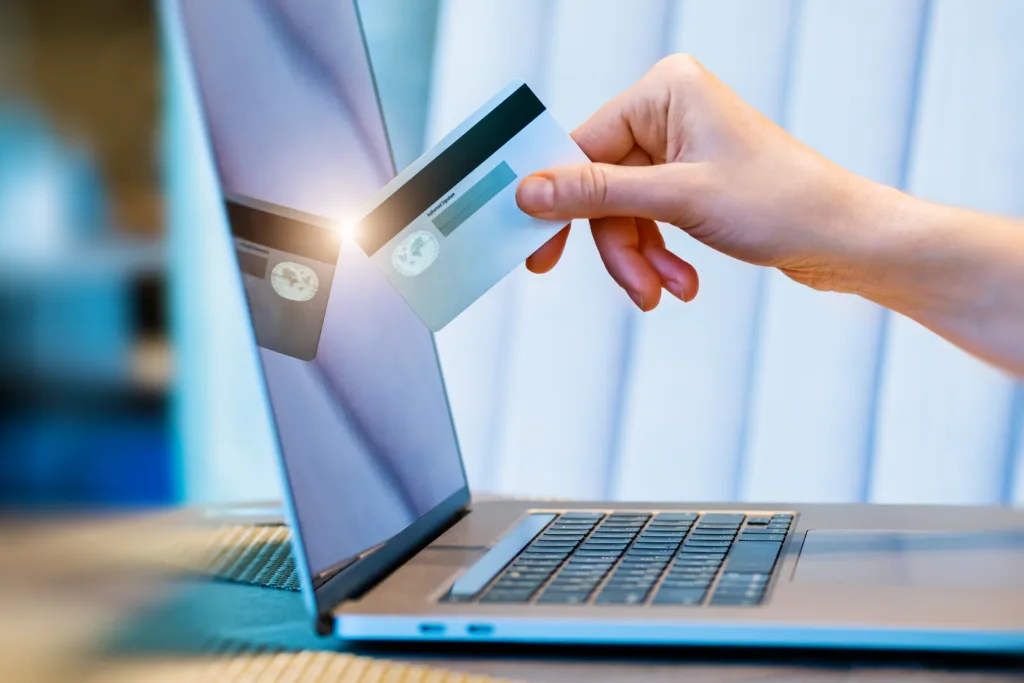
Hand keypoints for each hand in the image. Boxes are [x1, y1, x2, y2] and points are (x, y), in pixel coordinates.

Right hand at [517, 54, 880, 310]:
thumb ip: (597, 194)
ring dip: (641, 258)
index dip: (560, 201)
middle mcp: (669, 111)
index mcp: (665, 91)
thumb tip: (530, 192)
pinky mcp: (690, 179)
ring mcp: (680, 147)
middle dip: (619, 244)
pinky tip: (682, 281)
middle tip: (633, 286)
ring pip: (623, 211)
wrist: (845, 239)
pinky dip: (658, 255)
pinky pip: (648, 219)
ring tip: (667, 290)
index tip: (539, 246)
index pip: (582, 145)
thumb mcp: (678, 200)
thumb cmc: (784, 203)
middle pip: (602, 186)